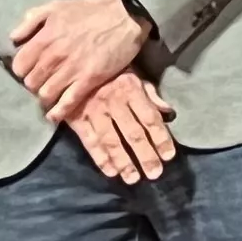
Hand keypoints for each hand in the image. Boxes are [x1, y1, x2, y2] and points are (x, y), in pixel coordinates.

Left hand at [13, 0, 148, 112]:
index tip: (30, 69)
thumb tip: (14, 38)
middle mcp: (54, 56)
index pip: (19, 66)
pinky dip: (58, 112)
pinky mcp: (89, 80)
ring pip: (45, 94)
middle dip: (34, 83)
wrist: (125, 15)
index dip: (23, 69)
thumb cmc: (90, 10)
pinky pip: (68, 102)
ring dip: (46, 96)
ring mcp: (72, 69)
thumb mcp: (56, 5)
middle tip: (43, 81)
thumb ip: (31, 20)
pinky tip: (54, 116)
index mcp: (44, 38)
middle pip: (31, 82)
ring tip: (51, 94)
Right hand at [53, 71, 174, 184]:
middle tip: (155, 173)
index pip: (150, 118)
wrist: (72, 62)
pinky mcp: (77, 119)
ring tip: (134, 178)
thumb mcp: (134, 75)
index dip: (161, 137)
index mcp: (131, 90)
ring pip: (112, 141)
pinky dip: (100, 158)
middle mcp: (113, 102)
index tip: (169, 156)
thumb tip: (169, 113)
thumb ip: (151, 95)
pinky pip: (90, 141)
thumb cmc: (110, 71)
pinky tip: (111, 172)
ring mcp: (94, 112)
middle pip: (133, 133)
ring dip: (124, 162)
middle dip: (145, 155)